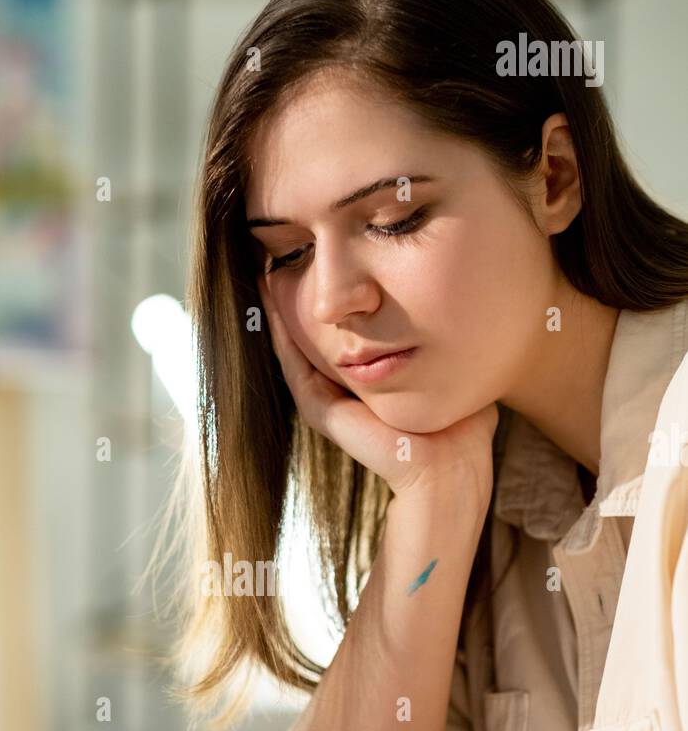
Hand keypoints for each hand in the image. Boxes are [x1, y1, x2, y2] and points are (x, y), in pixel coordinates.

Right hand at [257, 274, 497, 511]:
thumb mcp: (451, 372)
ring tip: (268, 271)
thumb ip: (443, 345)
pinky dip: (280, 335)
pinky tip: (272, 302)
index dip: (337, 305)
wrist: (449, 470)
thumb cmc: (463, 429)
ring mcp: (330, 403)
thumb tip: (463, 307)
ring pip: (296, 349)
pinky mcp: (323, 411)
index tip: (332, 265)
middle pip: (316, 340)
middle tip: (285, 260)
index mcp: (372, 385)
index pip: (349, 338)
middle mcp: (346, 392)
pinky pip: (293, 365)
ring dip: (281, 312)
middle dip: (301, 301)